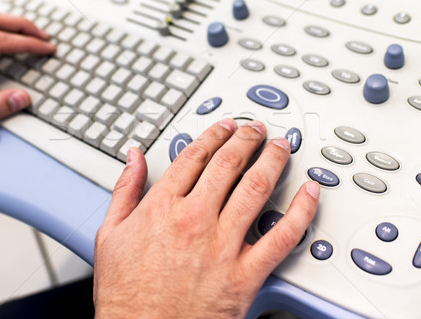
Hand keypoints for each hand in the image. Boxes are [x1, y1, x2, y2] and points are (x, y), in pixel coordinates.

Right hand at [94, 119, 319, 318]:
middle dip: (246, 139)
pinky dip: (302, 211)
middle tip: (256, 130)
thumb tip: (134, 158)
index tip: (224, 127)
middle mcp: (195, 220)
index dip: (213, 135)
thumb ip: (124, 190)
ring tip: (281, 146)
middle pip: (228, 165)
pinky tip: (310, 193)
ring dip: (273, 160)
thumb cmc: (126, 294)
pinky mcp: (245, 274)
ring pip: (256, 188)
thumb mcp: (110, 235)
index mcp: (163, 207)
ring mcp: (223, 246)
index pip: (195, 157)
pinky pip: (282, 237)